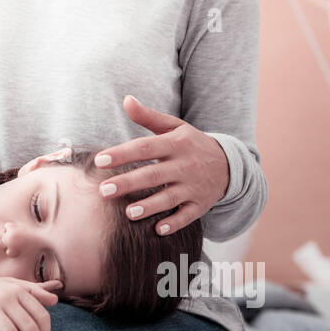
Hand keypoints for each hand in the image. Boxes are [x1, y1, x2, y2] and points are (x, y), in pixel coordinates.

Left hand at [94, 94, 230, 236]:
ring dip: (149, 206)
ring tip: (128, 213)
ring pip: (169, 198)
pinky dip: (174, 223)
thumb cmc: (191, 144)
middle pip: (153, 175)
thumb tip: (126, 100)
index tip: (100, 160)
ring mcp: (193, 187)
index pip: (145, 148)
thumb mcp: (174, 127)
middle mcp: (184, 165)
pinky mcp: (200, 205)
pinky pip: (187, 216)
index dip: (122, 154)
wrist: (229, 164)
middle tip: (103, 190)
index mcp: (176, 144)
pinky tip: (158, 230)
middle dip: (128, 183)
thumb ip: (148, 116)